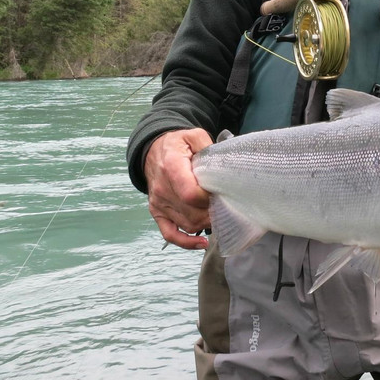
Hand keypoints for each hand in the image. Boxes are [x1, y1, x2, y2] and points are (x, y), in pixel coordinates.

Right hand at [144, 129, 213, 249]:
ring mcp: (158, 202)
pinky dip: (185, 242)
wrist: (153, 150)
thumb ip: (207, 146)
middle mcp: (162, 188)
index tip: (221, 194)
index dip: (209, 199)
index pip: (191, 194)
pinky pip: (169, 233)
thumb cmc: (177, 144)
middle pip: (191, 213)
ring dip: (205, 224)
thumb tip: (221, 165)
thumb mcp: (193, 135)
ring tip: (218, 216)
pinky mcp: (157, 211)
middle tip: (226, 206)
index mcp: (172, 166)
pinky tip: (201, 243)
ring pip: (186, 224)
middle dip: (212, 213)